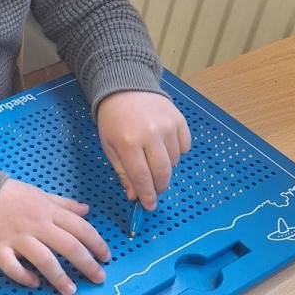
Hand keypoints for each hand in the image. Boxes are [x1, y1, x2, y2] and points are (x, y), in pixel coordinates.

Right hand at [0, 178, 109, 294]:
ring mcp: (17, 238)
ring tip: (70, 291)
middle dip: (86, 264)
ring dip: (59, 277)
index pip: (80, 228)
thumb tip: (86, 210)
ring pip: (44, 260)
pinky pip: (12, 267)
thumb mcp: (41, 194)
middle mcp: (36, 225)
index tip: (106, 257)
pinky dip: (24, 277)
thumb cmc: (11, 195)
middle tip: (98, 278)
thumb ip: (64, 205)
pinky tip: (35, 283)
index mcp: (48, 211)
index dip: (97, 244)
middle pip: (68, 246)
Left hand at [97, 90, 190, 209]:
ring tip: (153, 158)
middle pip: (162, 173)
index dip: (147, 195)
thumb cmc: (114, 120)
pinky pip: (184, 147)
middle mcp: (150, 134)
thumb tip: (134, 196)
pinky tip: (163, 145)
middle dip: (159, 187)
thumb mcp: (110, 147)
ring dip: (165, 167)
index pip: (142, 177)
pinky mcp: (179, 119)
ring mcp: (167, 126)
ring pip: (174, 161)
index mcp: (128, 142)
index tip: (149, 206)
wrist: (125, 88)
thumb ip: (123, 173)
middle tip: (154, 190)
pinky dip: (176, 152)